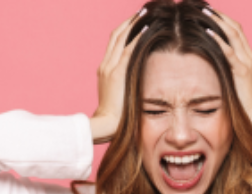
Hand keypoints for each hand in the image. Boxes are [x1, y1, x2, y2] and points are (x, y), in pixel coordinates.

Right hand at [90, 9, 147, 143]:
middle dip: (129, 22)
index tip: (137, 21)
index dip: (125, 30)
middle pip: (116, 35)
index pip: (114, 43)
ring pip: (121, 37)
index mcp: (105, 69)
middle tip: (142, 11)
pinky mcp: (117, 72)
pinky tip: (147, 26)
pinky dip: (137, 36)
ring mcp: (110, 67)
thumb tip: (138, 83)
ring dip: (134, 23)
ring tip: (145, 12)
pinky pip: (128, 49)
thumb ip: (125, 85)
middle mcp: (106, 64)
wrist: (105, 124)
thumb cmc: (116, 116)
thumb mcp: (119, 96)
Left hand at [203, 7, 251, 134]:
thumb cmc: (246, 103)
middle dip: (221, 17)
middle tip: (208, 8)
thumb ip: (231, 72)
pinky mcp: (242, 71)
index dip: (226, 22)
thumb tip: (215, 67)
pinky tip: (208, 31)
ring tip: (206, 13)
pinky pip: (229, 52)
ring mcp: (247, 62)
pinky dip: (218, 40)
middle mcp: (250, 56)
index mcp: (250, 58)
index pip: (238, 33)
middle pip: (236, 29)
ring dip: (218, 22)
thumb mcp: (239, 83)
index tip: (214, 14)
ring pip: (233, 35)